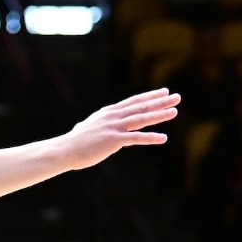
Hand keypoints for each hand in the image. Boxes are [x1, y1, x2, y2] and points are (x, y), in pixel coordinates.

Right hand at [54, 90, 181, 170]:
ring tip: (175, 112)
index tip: (164, 92)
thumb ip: (101, 125)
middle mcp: (113, 116)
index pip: (134, 101)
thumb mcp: (91, 128)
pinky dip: (150, 138)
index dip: (150, 96)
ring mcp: (113, 127)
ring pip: (141, 119)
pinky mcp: (113, 140)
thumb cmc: (75, 142)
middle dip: (161, 102)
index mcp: (109, 112)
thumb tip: (103, 128)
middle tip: (177, 97)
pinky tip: (163, 138)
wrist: (64, 150)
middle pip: (141, 106)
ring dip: (159, 115)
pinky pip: (136, 138)